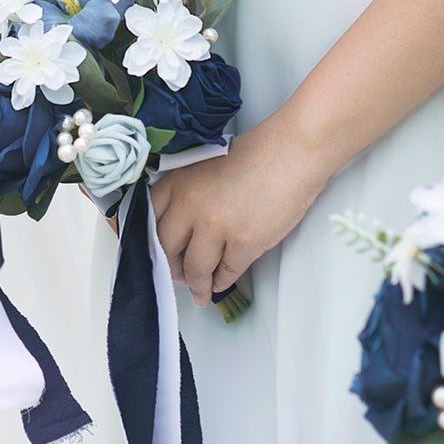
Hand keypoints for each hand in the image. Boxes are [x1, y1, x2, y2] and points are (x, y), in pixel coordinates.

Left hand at [150, 117, 331, 306]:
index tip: (158, 254)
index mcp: (178, 182)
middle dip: (172, 268)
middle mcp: (190, 205)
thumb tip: (182, 226)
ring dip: (197, 285)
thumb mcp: (205, 166)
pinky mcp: (243, 242)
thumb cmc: (257, 154)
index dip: (153, 243)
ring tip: (200, 292)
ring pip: (195, 268)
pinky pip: (226, 272)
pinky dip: (222, 282)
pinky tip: (221, 283)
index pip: (150, 221)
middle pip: (168, 249)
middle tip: (178, 276)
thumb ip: (187, 193)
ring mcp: (215, 225)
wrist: (292, 151)